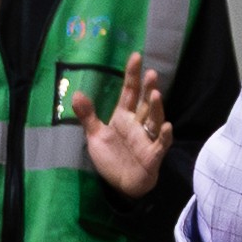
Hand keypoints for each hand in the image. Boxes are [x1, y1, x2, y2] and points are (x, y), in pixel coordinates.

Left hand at [81, 53, 177, 198]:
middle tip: (151, 73)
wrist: (122, 185)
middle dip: (148, 88)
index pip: (129, 91)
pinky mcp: (153, 154)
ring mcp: (147, 138)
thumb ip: (87, 116)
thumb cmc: (111, 158)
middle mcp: (137, 124)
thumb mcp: (95, 137)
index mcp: (123, 117)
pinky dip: (164, 135)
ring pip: (154, 119)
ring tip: (155, 94)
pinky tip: (165, 126)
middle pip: (144, 102)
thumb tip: (75, 93)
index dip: (132, 75)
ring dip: (155, 107)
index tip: (136, 56)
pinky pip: (161, 143)